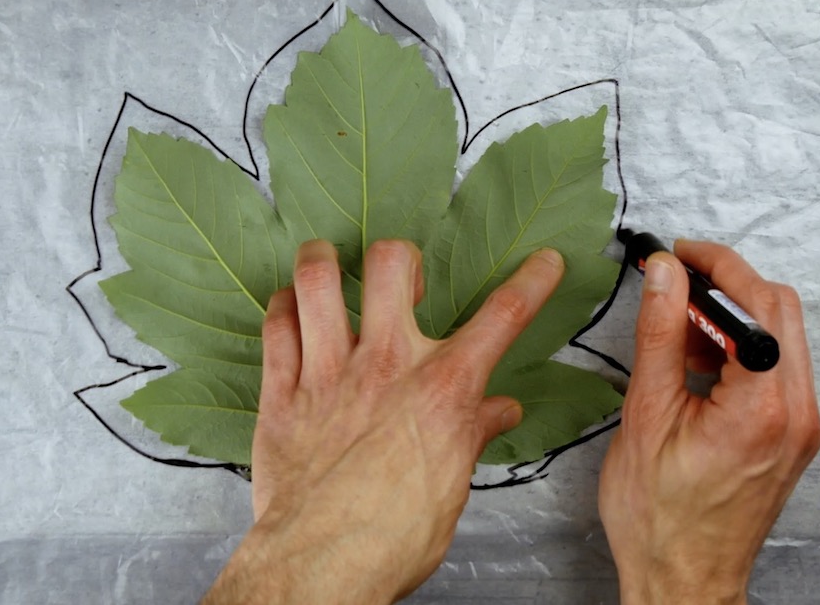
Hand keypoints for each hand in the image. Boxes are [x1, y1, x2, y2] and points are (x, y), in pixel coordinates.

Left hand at [202, 239, 564, 604]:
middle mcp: (386, 365)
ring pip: (317, 279)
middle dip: (400, 256)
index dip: (532, 282)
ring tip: (329, 261)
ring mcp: (328, 372)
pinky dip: (281, 307)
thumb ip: (473, 433)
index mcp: (442, 388)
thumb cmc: (392, 536)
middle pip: (393, 262)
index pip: (502, 317)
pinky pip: (275, 326)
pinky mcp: (282, 392)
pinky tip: (290, 309)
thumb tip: (500, 411)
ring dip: (323, 260)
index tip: (544, 263)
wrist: (325, 564)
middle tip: (401, 276)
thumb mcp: (453, 484)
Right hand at [599, 240, 819, 604]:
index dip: (717, 266)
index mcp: (763, 409)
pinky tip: (697, 356)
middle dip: (728, 283)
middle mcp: (796, 414)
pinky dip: (739, 349)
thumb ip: (660, 335)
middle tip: (675, 278)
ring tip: (677, 319)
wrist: (682, 577)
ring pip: (780, 337)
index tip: (677, 254)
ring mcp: (799, 426)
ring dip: (733, 316)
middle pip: (779, 312)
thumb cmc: (658, 517)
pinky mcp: (790, 435)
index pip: (758, 304)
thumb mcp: (647, 415)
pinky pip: (774, 370)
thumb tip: (664, 276)